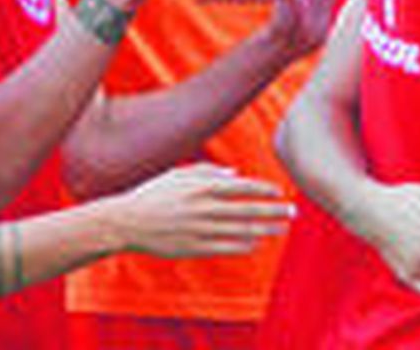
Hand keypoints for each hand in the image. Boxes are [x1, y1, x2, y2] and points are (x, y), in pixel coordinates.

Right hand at [113, 163, 292, 258]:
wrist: (127, 222)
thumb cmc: (153, 195)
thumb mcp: (178, 175)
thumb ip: (208, 172)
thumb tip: (237, 175)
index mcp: (202, 186)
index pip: (243, 187)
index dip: (264, 190)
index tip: (280, 192)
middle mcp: (205, 207)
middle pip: (248, 210)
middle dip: (273, 210)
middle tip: (292, 212)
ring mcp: (201, 229)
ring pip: (241, 230)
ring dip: (265, 229)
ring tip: (282, 229)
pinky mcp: (194, 247)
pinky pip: (226, 247)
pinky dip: (245, 245)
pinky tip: (257, 244)